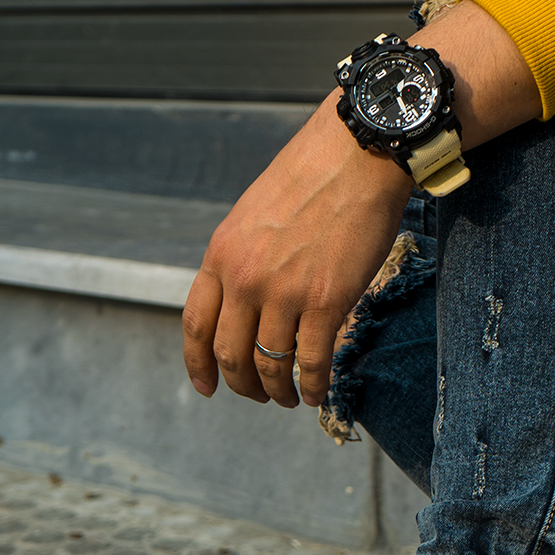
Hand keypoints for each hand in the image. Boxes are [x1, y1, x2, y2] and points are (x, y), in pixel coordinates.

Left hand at [182, 0, 540, 410]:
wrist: (357, 154)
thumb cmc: (314, 177)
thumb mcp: (255, 216)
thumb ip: (242, 258)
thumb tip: (248, 302)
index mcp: (221, 254)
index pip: (196, 325)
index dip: (198, 365)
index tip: (207, 387)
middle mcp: (245, 277)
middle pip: (230, 354)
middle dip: (242, 385)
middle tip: (259, 396)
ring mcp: (284, 292)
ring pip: (270, 365)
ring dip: (279, 392)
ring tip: (291, 399)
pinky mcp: (325, 301)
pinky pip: (312, 362)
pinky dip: (314, 386)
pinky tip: (319, 394)